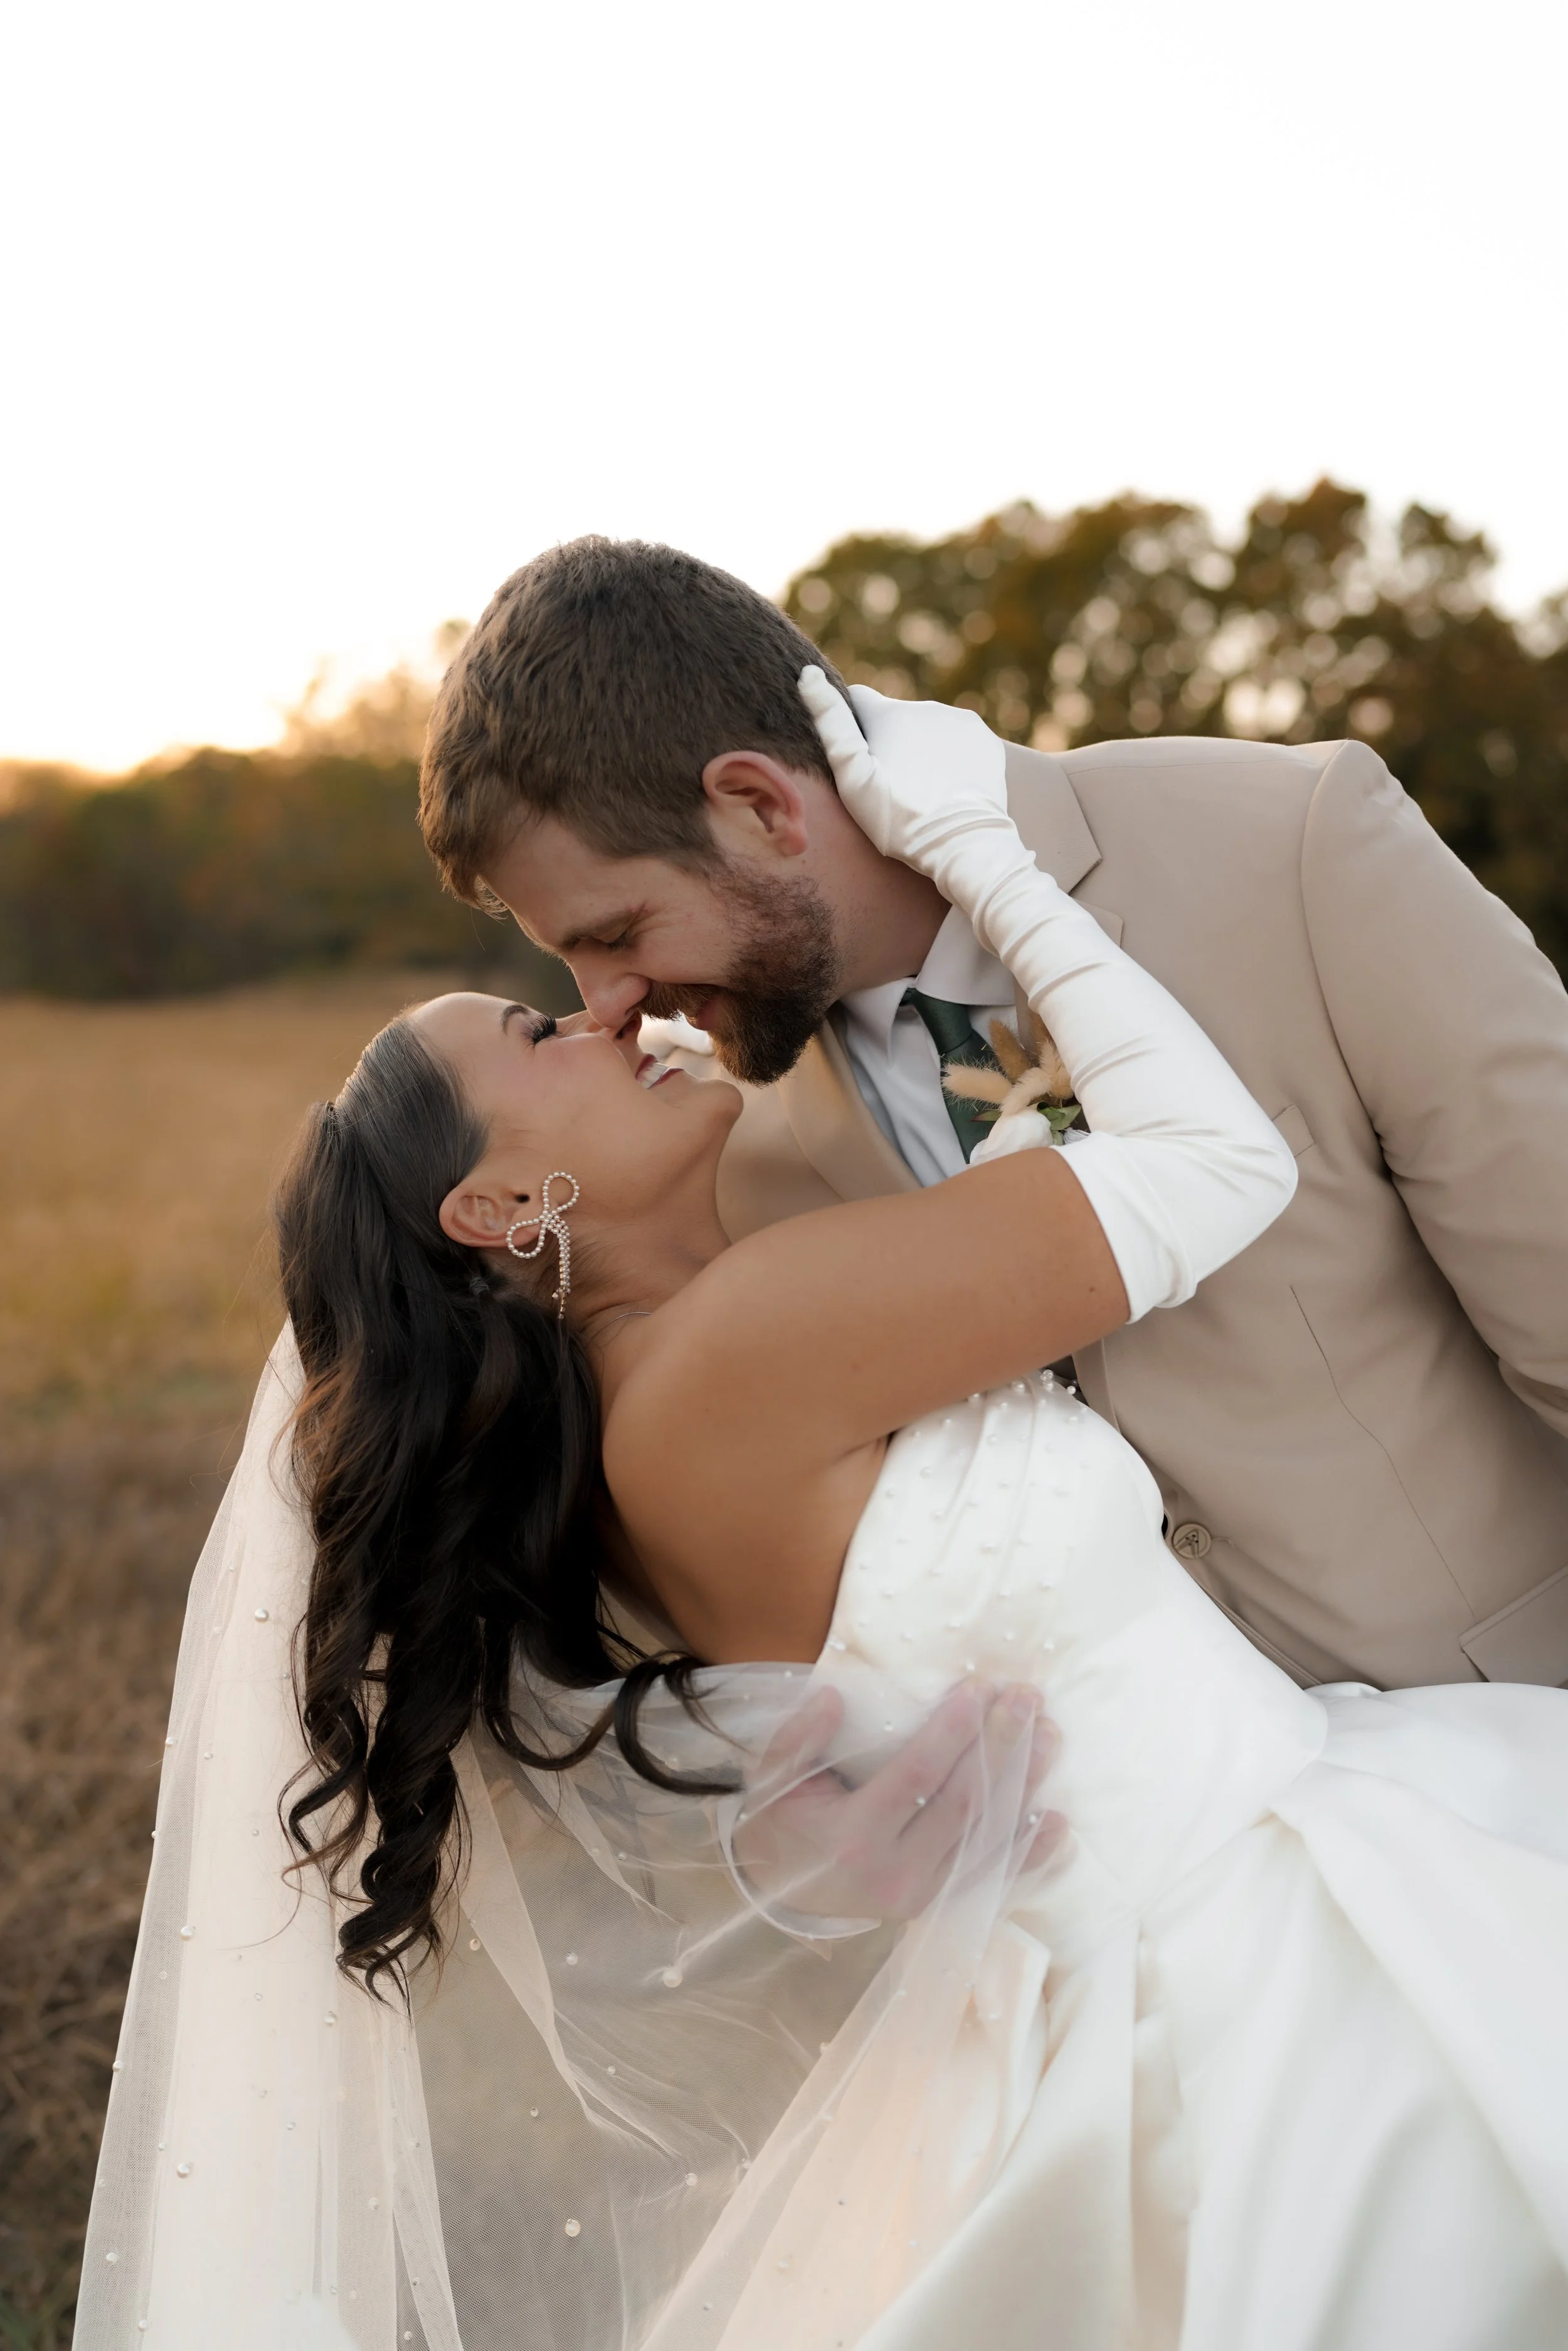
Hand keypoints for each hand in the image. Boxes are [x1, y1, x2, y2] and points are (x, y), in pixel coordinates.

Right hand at [731, 1679, 1066, 1926]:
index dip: (951, 1734)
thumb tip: (832, 1698)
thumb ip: (797, 1738)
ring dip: (1025, 1784)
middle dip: (1001, 1746)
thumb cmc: (781, 1820)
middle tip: (1028, 1698)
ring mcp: (922, 1896)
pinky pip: (993, 1876)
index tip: (979, 1689)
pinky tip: (1060, 1821)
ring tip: (1051, 1735)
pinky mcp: (938, 1906)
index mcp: (852, 1837)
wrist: (781, 1887)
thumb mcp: (772, 1778)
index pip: (915, 1778)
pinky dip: (1030, 1851)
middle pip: (963, 1804)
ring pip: (986, 1836)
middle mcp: (894, 1874)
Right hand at [798, 665, 1013, 869]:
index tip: (861, 760)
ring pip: (927, 728)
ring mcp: (959, 720)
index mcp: (890, 713)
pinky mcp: (985, 738)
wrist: (964, 844)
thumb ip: (830, 724)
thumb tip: (809, 674)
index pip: (858, 700)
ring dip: (920, 749)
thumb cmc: (899, 819)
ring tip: (922, 790)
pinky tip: (948, 785)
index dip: (853, 727)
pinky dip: (949, 756)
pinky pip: (957, 739)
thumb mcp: (853, 779)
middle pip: (895, 718)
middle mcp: (925, 706)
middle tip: (893, 786)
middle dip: (890, 742)